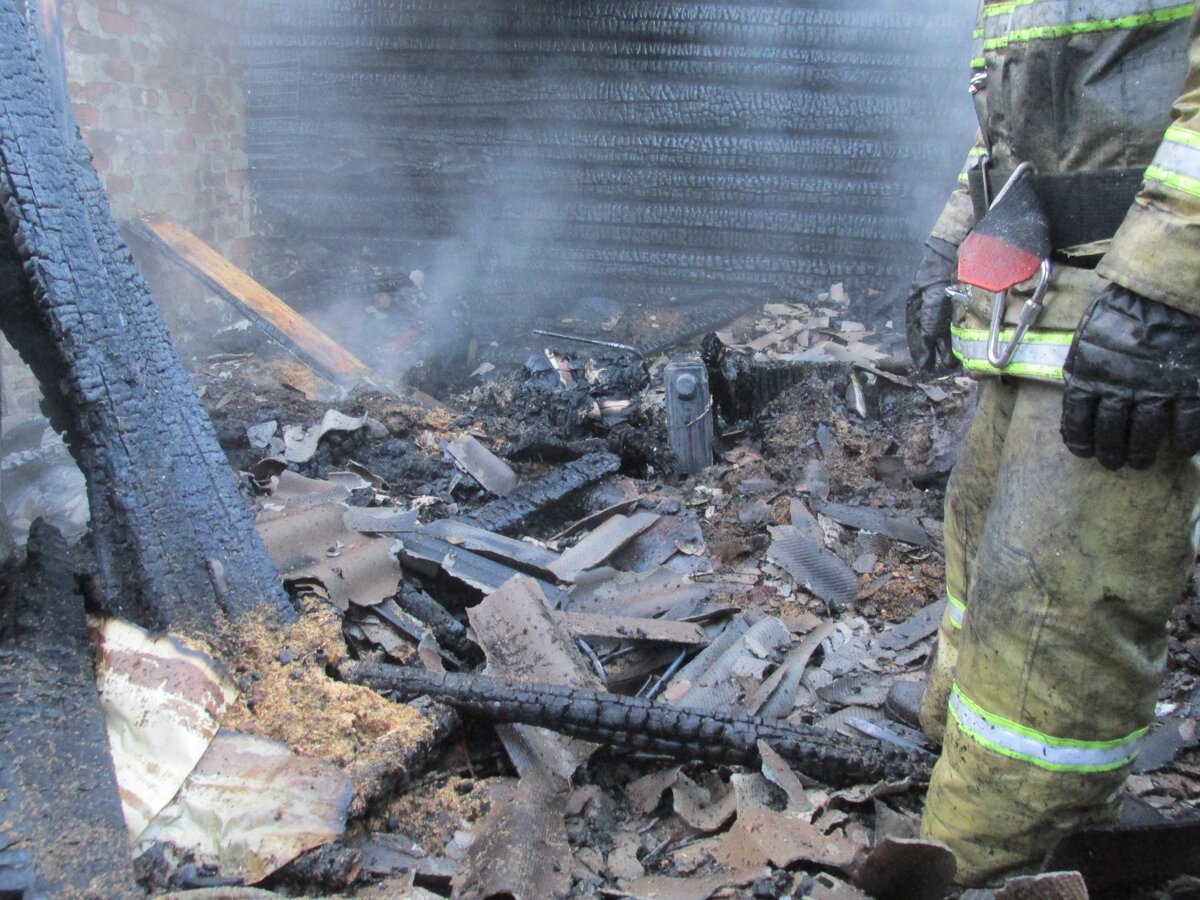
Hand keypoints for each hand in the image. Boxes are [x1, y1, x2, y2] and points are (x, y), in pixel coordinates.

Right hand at [905, 237, 957, 371]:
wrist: (960, 244)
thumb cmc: (941, 267)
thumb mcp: (933, 291)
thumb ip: (931, 315)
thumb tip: (929, 339)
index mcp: (916, 304)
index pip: (915, 332)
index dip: (919, 349)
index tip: (923, 366)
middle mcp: (928, 307)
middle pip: (930, 334)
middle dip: (934, 352)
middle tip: (940, 367)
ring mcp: (944, 305)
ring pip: (943, 331)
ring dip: (946, 347)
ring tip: (952, 361)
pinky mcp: (959, 303)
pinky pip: (955, 324)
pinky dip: (956, 336)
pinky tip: (961, 345)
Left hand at [1061, 284, 1199, 469]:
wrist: (1163, 293)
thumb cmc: (1120, 313)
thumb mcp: (1087, 340)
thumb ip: (1081, 370)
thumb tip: (1076, 396)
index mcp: (1090, 377)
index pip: (1079, 420)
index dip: (1081, 441)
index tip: (1084, 452)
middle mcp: (1120, 389)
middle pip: (1112, 433)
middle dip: (1111, 453)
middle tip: (1114, 463)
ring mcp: (1156, 390)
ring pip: (1146, 434)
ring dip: (1142, 453)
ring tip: (1141, 462)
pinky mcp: (1188, 388)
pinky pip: (1187, 424)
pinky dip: (1185, 441)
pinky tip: (1181, 450)